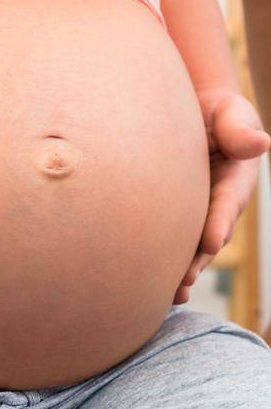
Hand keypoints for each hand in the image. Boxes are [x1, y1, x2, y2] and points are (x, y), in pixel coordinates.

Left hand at [173, 88, 269, 303]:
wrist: (194, 116)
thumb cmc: (216, 114)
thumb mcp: (231, 114)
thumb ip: (240, 130)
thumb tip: (261, 142)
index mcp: (235, 181)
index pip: (227, 203)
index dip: (220, 222)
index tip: (212, 242)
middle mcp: (219, 205)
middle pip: (209, 235)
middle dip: (198, 259)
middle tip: (185, 279)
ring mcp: (200, 216)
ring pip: (192, 248)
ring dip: (182, 271)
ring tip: (171, 294)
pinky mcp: (179, 221)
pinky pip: (172, 244)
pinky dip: (164, 265)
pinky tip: (149, 288)